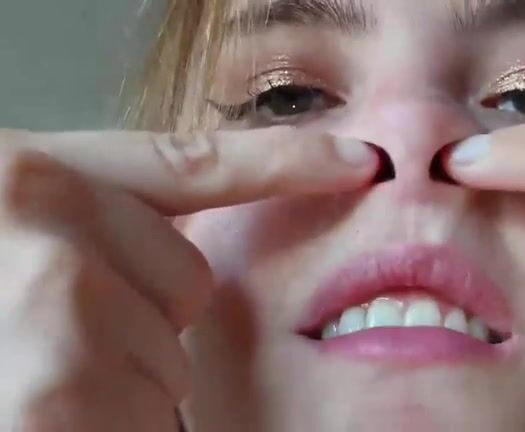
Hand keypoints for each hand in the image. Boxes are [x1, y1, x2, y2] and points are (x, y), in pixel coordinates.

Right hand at [0, 127, 375, 430]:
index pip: (199, 163)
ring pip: (167, 369)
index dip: (290, 162)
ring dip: (120, 385)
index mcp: (37, 178)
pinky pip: (145, 422)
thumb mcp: (7, 219)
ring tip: (33, 375)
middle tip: (52, 331)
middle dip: (139, 320)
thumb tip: (177, 280)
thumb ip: (95, 228)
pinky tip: (45, 405)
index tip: (362, 161)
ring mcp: (52, 332)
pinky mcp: (43, 411)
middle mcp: (52, 243)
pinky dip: (112, 423)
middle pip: (186, 291)